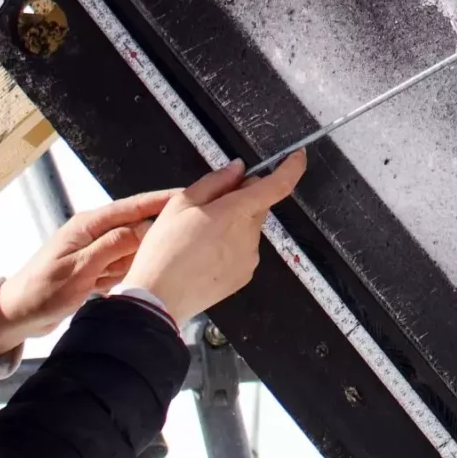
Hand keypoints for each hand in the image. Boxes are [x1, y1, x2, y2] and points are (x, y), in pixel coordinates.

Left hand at [0, 189, 177, 357]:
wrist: (18, 314)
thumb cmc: (40, 291)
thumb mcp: (79, 269)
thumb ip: (112, 247)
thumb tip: (142, 228)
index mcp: (87, 226)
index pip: (131, 207)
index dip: (160, 201)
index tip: (186, 197)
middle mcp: (93, 234)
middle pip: (137, 226)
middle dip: (158, 232)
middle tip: (186, 235)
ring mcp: (95, 252)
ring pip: (132, 249)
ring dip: (142, 257)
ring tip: (158, 262)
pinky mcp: (95, 269)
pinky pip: (122, 266)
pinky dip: (128, 273)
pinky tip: (128, 282)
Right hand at [121, 154, 307, 326]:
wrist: (159, 299)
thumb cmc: (165, 252)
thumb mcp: (180, 204)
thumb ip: (215, 182)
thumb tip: (237, 169)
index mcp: (235, 212)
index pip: (277, 185)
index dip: (292, 168)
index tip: (297, 158)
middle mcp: (249, 235)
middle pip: (257, 205)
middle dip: (239, 200)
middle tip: (207, 208)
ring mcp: (249, 257)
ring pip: (248, 229)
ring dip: (231, 225)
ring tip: (198, 239)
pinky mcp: (244, 275)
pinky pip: (243, 251)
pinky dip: (229, 247)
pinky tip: (204, 255)